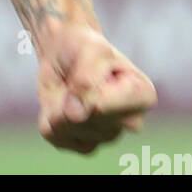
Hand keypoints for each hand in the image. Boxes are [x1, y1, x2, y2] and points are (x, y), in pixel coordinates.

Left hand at [37, 22, 155, 153]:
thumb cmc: (84, 47)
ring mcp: (107, 135)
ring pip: (72, 129)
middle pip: (92, 120)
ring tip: (68, 86)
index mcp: (142, 95)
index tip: (89, 68)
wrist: (64, 50)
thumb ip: (87, 79)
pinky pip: (57, 137)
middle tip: (75, 75)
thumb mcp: (90, 50)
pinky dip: (49, 117)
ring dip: (60, 105)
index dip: (89, 88)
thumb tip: (75, 115)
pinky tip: (59, 102)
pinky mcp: (83, 143)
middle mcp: (130, 122)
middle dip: (74, 96)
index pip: (112, 106)